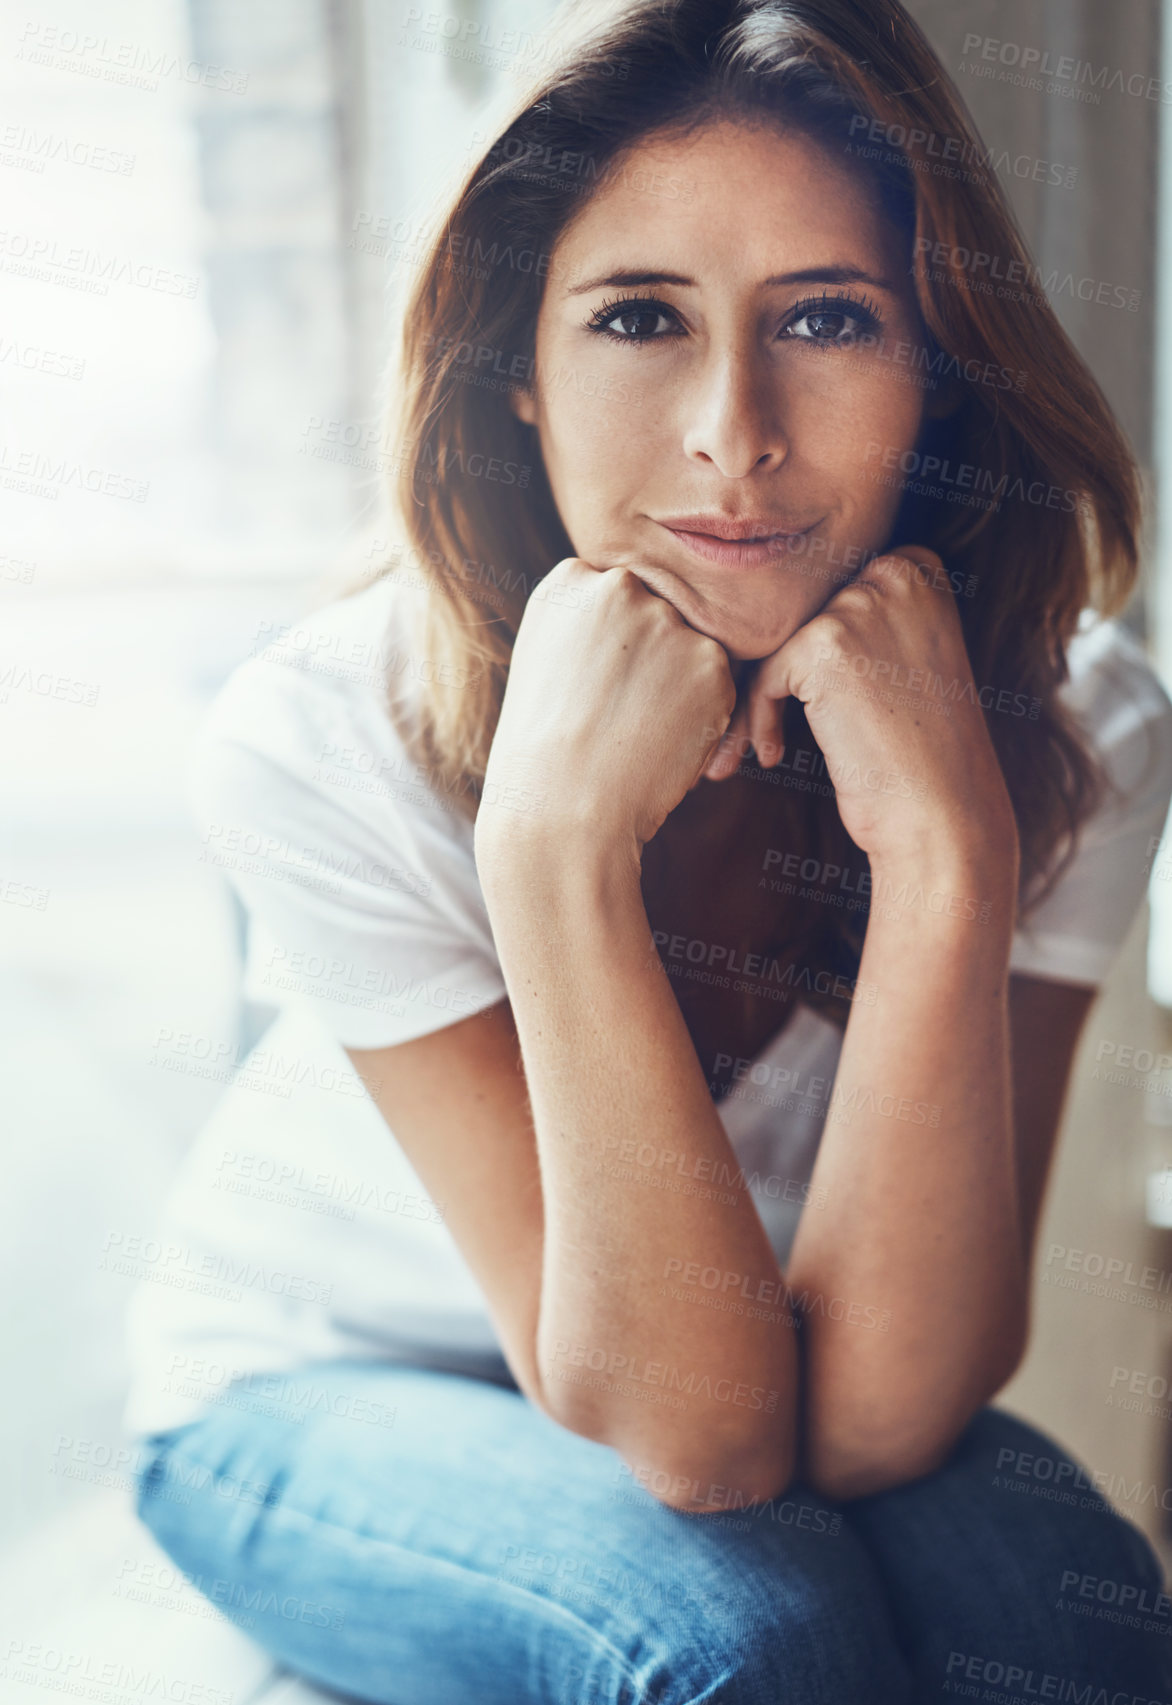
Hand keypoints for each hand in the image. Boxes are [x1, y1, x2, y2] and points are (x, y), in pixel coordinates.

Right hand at [475, 557, 736, 860]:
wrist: (560, 808)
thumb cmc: (543, 751)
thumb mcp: (544, 662)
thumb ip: (587, 624)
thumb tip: (634, 614)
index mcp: (569, 581)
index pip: (616, 598)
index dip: (613, 649)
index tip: (594, 685)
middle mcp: (619, 586)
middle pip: (658, 616)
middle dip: (651, 660)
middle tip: (618, 713)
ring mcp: (667, 621)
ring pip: (691, 651)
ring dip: (678, 688)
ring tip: (635, 731)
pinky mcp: (710, 662)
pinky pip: (718, 685)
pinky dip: (701, 718)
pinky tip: (661, 743)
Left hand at [702, 548, 1017, 870]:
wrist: (943, 817)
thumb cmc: (923, 757)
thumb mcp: (907, 665)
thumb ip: (865, 623)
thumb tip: (795, 611)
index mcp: (921, 571)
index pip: (830, 592)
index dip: (806, 650)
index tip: (803, 700)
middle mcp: (896, 575)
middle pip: (798, 618)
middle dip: (775, 676)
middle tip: (759, 729)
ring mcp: (861, 605)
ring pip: (774, 648)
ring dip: (756, 703)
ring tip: (756, 750)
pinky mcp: (824, 645)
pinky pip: (763, 676)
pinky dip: (756, 718)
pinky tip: (772, 758)